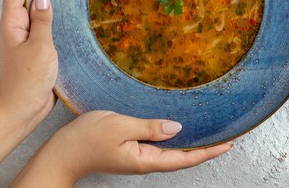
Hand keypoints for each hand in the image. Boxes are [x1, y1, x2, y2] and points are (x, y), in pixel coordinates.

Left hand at [0, 0, 57, 169]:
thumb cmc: (28, 79)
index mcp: (13, 23)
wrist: (23, 108)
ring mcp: (27, 35)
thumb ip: (42, 20)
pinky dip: (51, 8)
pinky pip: (44, 20)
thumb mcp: (39, 47)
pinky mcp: (38, 45)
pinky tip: (62, 6)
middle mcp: (18, 26)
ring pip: (33, 5)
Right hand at [11, 111, 231, 186]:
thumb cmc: (85, 140)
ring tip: (211, 132)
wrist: (61, 152)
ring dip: (192, 143)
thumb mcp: (120, 127)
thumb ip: (149, 128)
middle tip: (226, 136)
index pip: (184, 159)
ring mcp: (139, 156)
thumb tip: (177, 128)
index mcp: (146, 159)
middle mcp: (146, 160)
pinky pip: (159, 145)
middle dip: (205, 149)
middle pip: (182, 157)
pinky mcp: (132, 149)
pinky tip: (180, 128)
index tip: (227, 145)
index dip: (208, 152)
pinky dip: (175, 138)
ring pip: (172, 152)